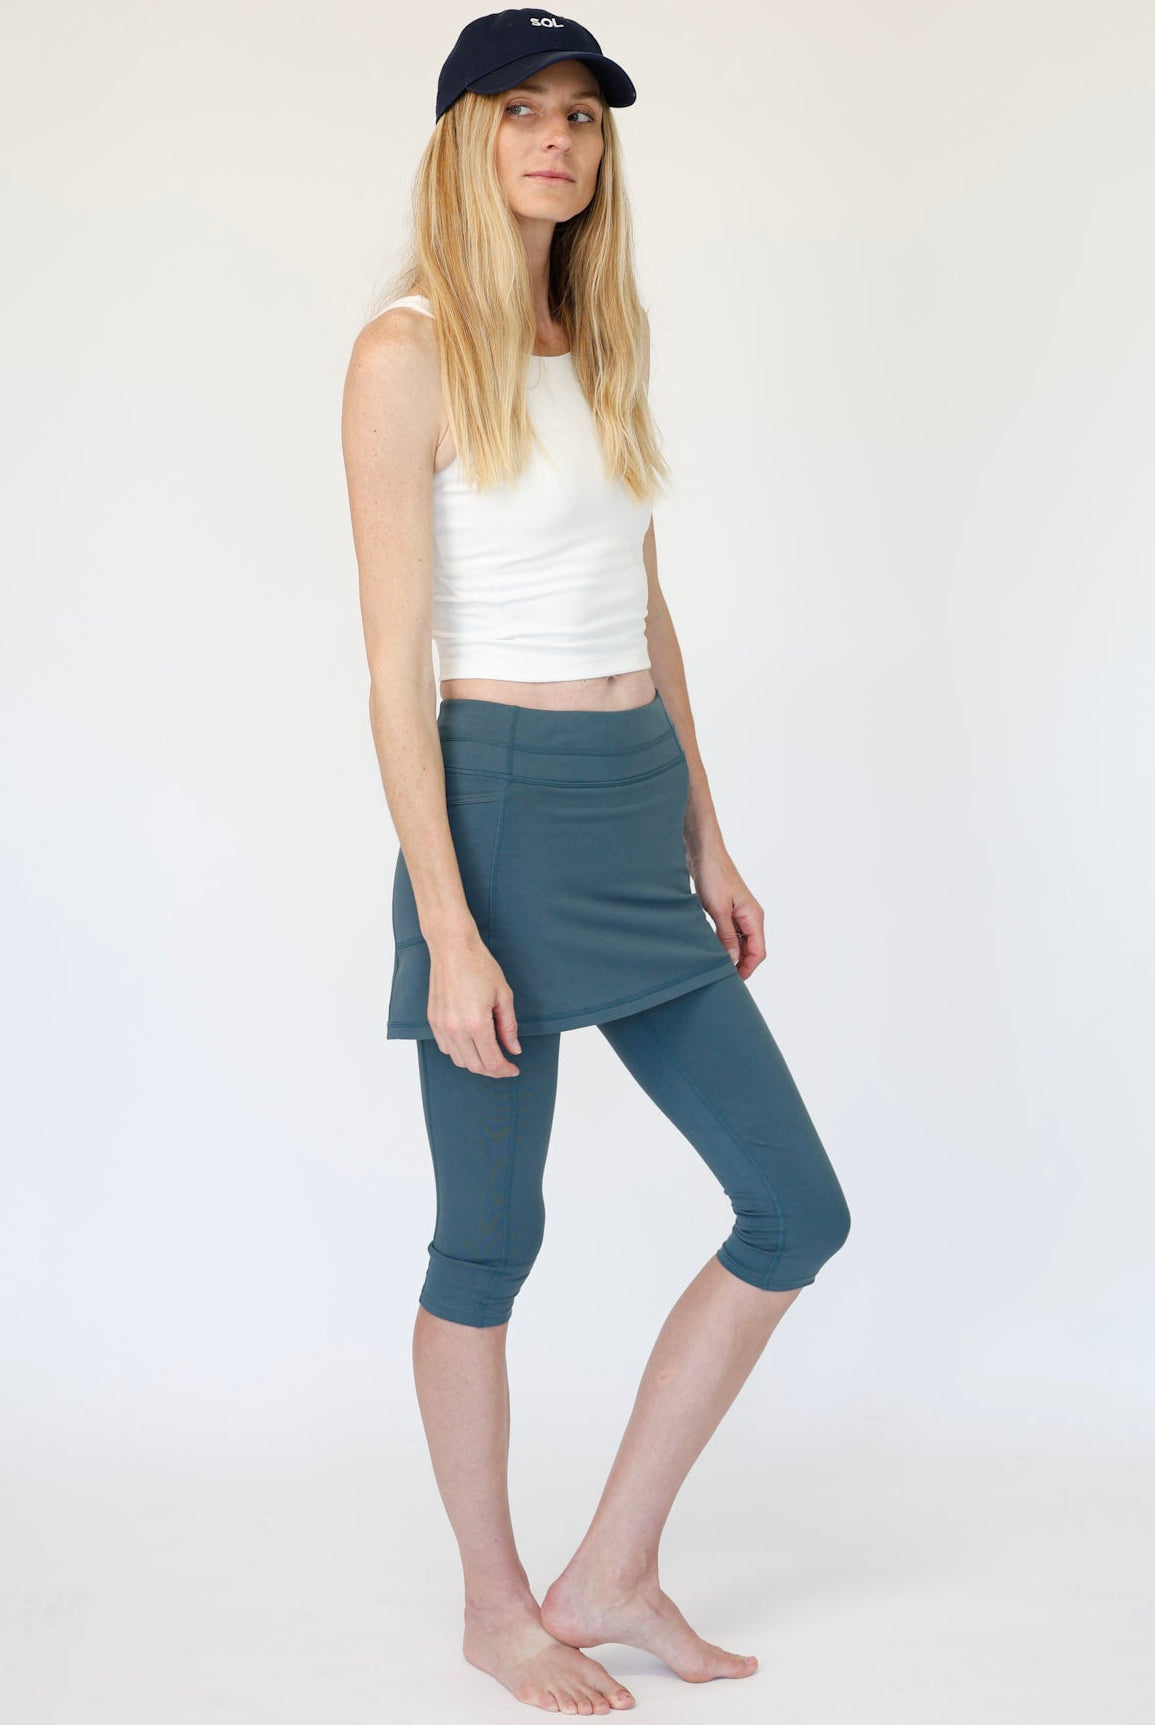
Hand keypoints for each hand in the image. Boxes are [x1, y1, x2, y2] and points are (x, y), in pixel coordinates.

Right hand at [427, 929, 521, 1075]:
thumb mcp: (503, 995)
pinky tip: (470, 1044)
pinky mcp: (433, 1020)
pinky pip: (445, 1048)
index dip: (505, 1070)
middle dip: (492, 1070)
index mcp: (476, 1024)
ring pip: (458, 1060)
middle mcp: (456, 1029)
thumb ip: (509, 1027)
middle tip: (504, 1064)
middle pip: (475, 1066)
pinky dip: (459, 1052)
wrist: (452, 948)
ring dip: (475, 1062)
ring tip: (489, 1054)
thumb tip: (513, 1048)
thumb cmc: (479, 966)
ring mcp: (441, 1026)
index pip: (492, 1061)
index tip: (514, 1069)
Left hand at [689, 843, 766, 979]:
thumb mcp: (718, 909)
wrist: (703, 851)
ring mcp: (738, 913)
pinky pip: (729, 932)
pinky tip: (711, 948)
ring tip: (715, 966)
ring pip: (739, 942)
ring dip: (730, 954)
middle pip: (751, 949)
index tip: (733, 981)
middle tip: (722, 977)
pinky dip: (723, 943)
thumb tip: (733, 960)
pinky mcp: (726, 909)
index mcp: (754, 916)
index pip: (758, 952)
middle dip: (740, 964)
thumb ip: (726, 936)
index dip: (747, 969)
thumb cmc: (713, 874)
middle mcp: (750, 916)